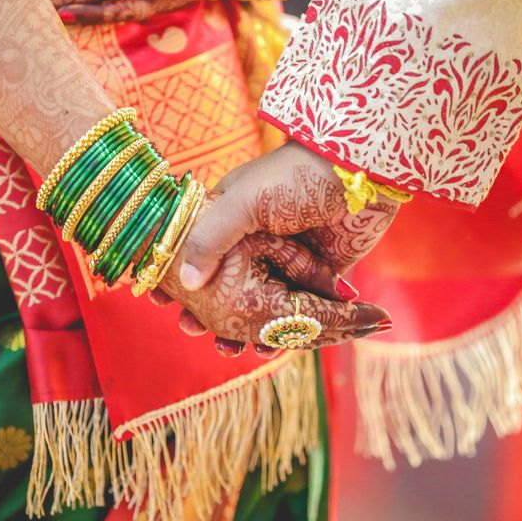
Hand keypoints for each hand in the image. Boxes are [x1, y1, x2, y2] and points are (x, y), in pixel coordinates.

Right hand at [153, 142, 399, 353]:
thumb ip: (211, 239)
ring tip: (233, 350)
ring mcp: (291, 258)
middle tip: (196, 332)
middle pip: (232, 286)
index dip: (182, 280)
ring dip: (249, 330)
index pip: (201, 254)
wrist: (355, 170)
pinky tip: (271, 348)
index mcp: (233, 217)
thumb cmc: (293, 176)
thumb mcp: (243, 202)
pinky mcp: (322, 272)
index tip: (166, 303)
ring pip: (267, 304)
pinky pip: (304, 308)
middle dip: (213, 314)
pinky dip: (288, 330)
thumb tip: (185, 283)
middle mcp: (259, 240)